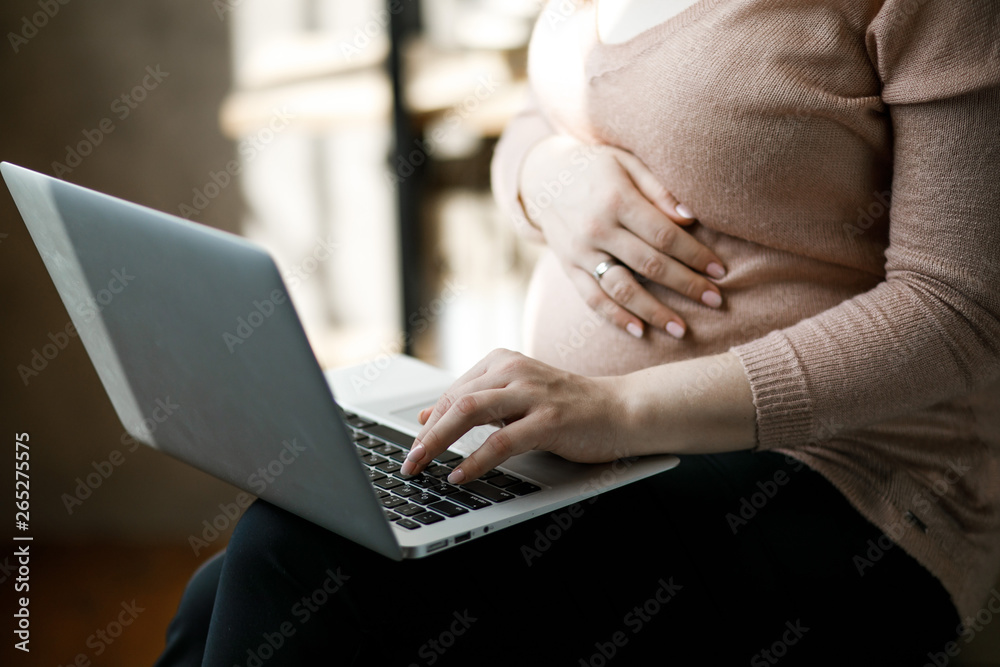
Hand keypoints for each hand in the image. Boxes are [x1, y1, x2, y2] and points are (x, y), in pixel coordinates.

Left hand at [398, 349, 627, 483]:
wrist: (622, 410)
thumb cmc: (570, 407)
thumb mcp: (517, 399)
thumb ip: (477, 403)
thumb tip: (429, 416)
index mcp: (504, 362)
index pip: (454, 392)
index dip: (428, 422)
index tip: (412, 446)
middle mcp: (514, 370)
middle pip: (455, 401)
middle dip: (425, 435)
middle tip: (408, 462)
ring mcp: (532, 393)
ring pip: (469, 413)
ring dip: (438, 442)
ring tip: (421, 466)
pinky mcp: (549, 419)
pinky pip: (501, 442)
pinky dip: (475, 461)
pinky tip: (460, 475)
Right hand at [519, 135, 725, 338]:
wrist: (544, 179)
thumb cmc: (597, 168)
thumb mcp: (627, 163)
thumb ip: (659, 189)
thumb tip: (690, 219)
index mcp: (615, 199)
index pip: (664, 235)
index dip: (695, 255)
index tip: (719, 272)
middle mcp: (596, 228)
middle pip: (649, 265)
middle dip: (685, 285)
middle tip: (715, 301)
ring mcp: (580, 252)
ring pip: (622, 288)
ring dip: (654, 311)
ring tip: (681, 329)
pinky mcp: (569, 268)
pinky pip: (593, 299)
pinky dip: (617, 318)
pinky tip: (641, 332)